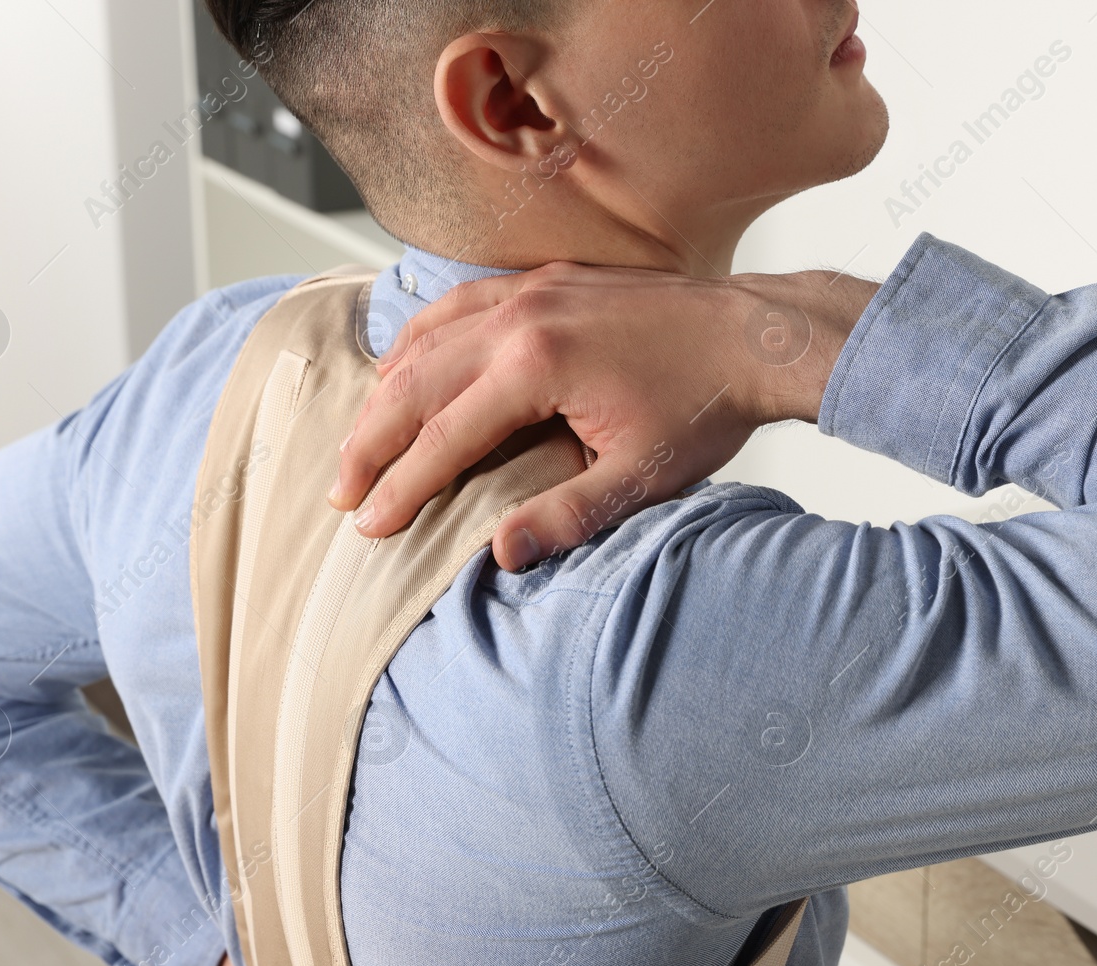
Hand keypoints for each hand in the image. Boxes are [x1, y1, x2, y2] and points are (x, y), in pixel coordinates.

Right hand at [328, 262, 878, 569]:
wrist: (755, 335)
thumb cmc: (706, 404)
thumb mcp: (640, 476)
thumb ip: (566, 515)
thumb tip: (500, 554)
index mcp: (538, 367)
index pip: (444, 438)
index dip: (400, 487)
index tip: (369, 525)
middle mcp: (521, 319)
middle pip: (414, 383)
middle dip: (371, 443)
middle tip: (341, 493)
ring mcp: (531, 291)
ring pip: (427, 339)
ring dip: (385, 391)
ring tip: (359, 440)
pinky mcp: (545, 280)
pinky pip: (459, 303)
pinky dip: (420, 336)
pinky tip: (403, 362)